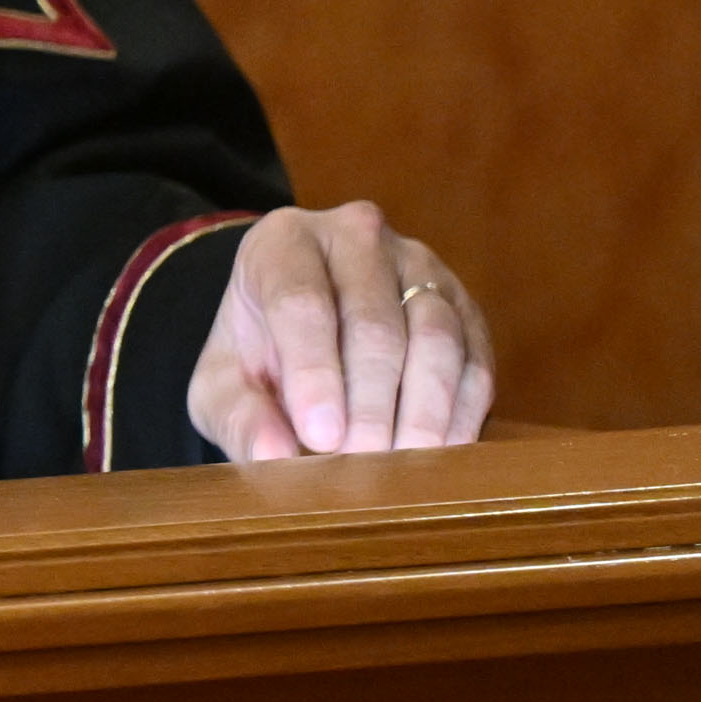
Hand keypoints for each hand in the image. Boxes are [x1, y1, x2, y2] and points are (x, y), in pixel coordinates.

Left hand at [188, 201, 494, 460]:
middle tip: (362, 461)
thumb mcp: (225, 384)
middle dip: (370, 402)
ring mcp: (418, 265)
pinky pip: (475, 357)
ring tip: (403, 464)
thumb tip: (271, 455)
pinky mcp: (462, 304)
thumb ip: (239, 416)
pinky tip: (440, 452)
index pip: (300, 302)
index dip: (313, 373)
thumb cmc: (259, 354)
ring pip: (434, 335)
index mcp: (282, 243)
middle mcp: (355, 238)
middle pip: (372, 322)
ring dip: (424, 408)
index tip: (321, 436)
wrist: (304, 326)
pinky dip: (462, 411)